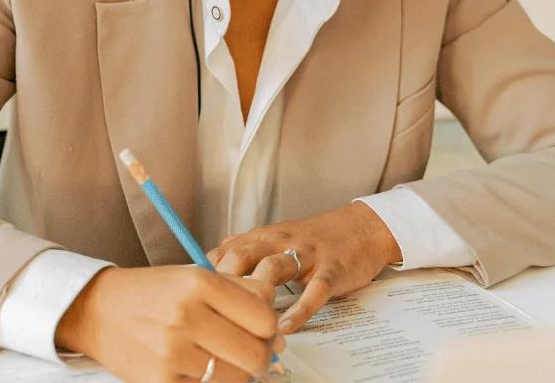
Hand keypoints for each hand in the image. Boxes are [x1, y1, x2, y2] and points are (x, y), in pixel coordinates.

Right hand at [55, 265, 285, 382]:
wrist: (97, 310)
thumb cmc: (149, 292)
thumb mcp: (193, 276)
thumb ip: (239, 290)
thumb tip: (276, 320)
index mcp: (199, 283)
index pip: (264, 318)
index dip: (270, 328)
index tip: (263, 330)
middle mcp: (187, 316)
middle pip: (256, 354)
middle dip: (261, 356)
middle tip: (251, 351)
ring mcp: (173, 352)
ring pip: (236, 378)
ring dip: (237, 373)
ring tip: (222, 359)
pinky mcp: (161, 381)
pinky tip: (200, 368)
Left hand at [206, 202, 401, 333]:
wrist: (361, 228)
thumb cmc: (313, 239)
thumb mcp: (273, 239)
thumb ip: (243, 252)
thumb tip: (208, 271)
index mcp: (261, 237)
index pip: (223, 251)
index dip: (206, 275)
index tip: (193, 298)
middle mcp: (279, 242)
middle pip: (241, 255)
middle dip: (223, 281)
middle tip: (212, 310)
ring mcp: (306, 255)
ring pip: (275, 268)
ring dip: (258, 294)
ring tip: (246, 321)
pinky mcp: (331, 270)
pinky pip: (314, 290)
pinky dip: (299, 309)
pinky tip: (286, 326)